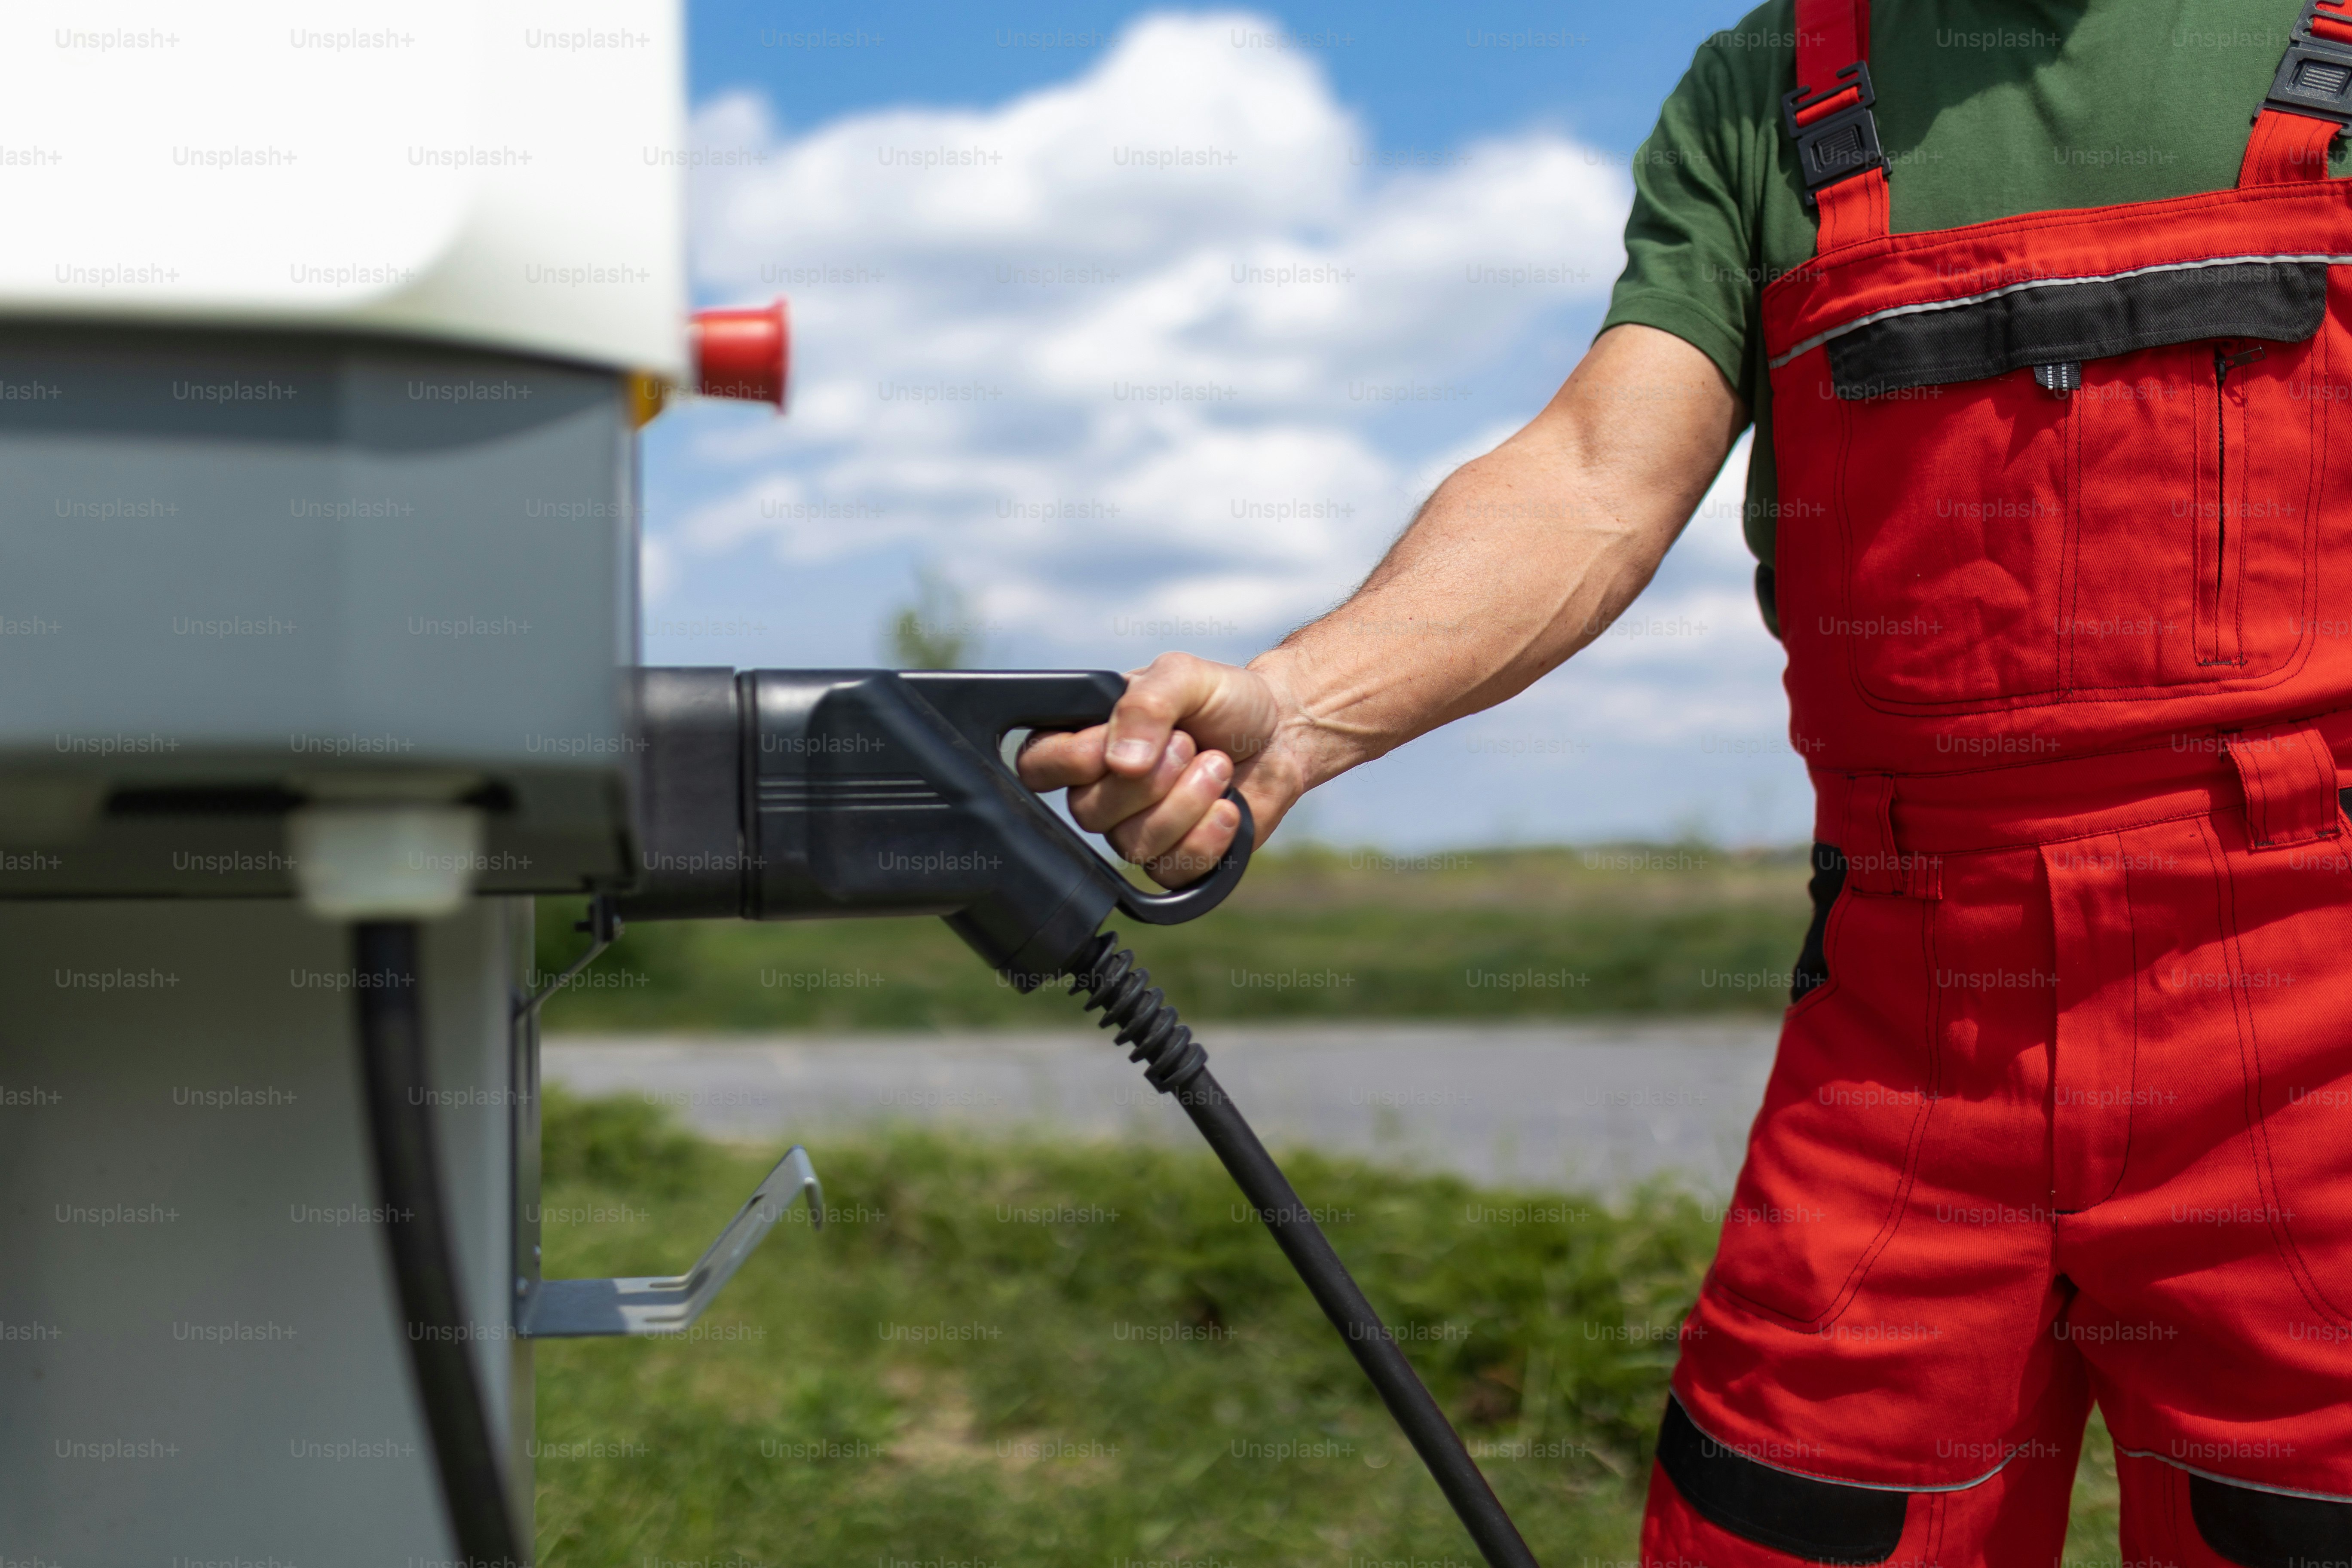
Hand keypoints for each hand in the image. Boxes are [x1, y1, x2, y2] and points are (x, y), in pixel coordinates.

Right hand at [1016, 651, 1306, 886]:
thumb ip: (1146, 703)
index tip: (1123, 743)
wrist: (1281, 733)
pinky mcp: (1174, 861)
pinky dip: (1208, 838)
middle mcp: (1103, 790)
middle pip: (1089, 812)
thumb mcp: (1184, 675)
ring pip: (1132, 845)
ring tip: (1219, 767)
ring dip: (1188, 803)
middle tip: (1191, 744)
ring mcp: (1136, 829)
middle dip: (1153, 777)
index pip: (1037, 766)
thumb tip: (1120, 762)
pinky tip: (1229, 808)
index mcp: (1087, 738)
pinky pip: (1170, 872)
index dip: (1073, 761)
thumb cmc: (1225, 700)